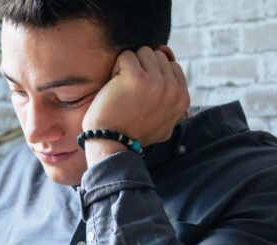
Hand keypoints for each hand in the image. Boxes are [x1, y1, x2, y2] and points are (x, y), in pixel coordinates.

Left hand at [82, 46, 189, 162]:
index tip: (140, 93)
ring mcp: (156, 82)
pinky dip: (116, 68)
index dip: (152, 73)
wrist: (111, 142)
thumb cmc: (131, 132)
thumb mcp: (163, 121)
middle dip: (141, 67)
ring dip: (128, 66)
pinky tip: (113, 87)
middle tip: (129, 91)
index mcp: (182, 98)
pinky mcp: (136, 77)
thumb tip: (170, 56)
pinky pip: (126, 56)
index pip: (171, 65)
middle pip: (158, 56)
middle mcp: (173, 89)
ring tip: (122, 88)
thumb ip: (171, 96)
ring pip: (143, 52)